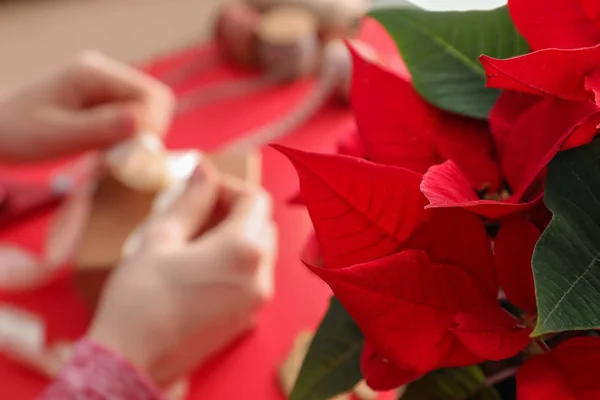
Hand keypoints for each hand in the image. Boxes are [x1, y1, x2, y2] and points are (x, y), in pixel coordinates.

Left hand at [0, 51, 173, 162]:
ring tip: (116, 156)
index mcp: (93, 74)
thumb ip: (100, 128)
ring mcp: (104, 86)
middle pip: (155, 100)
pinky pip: (134, 117)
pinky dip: (130, 138)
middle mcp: (104, 74)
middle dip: (150, 131)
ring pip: (148, 110)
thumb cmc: (17, 132)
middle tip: (129, 157)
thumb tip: (143, 124)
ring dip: (141, 136)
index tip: (136, 154)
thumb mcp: (57, 135)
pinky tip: (110, 152)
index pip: (151, 95)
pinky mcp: (103, 101)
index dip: (153, 125)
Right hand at [88, 157, 276, 386]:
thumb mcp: (161, 238)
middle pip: (263, 224)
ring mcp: (257, 301)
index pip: (255, 199)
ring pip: (261, 252)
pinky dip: (237, 263)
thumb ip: (190, 200)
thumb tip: (204, 170)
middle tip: (199, 211)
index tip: (202, 189)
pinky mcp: (247, 319)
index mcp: (243, 249)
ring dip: (238, 236)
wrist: (133, 362)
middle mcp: (260, 275)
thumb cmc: (140, 298)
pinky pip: (254, 278)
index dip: (230, 186)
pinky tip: (203, 267)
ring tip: (198, 239)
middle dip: (236, 210)